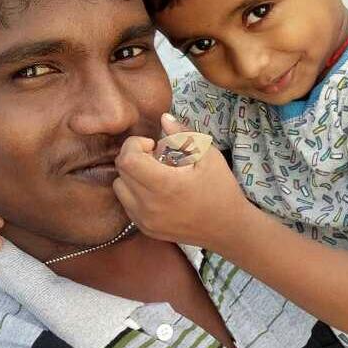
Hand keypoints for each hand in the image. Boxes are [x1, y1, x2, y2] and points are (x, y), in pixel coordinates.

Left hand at [113, 113, 248, 247]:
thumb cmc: (221, 189)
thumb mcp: (209, 156)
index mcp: (166, 185)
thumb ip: (184, 135)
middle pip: (121, 171)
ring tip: (154, 174)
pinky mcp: (146, 229)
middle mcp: (150, 205)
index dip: (135, 145)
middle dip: (134, 156)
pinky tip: (155, 190)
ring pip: (119, 188)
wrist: (228, 228)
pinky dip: (133, 192)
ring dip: (131, 175)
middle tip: (156, 157)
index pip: (127, 159)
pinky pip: (126, 204)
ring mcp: (145, 220)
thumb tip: (163, 118)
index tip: (153, 145)